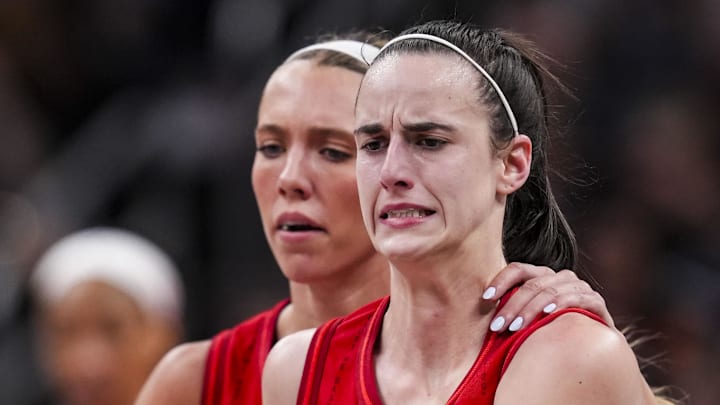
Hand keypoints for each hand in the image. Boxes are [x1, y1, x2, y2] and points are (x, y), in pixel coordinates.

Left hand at [482, 262, 613, 331]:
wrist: (591, 347)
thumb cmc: (550, 332)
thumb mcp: (528, 319)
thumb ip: (511, 311)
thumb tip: (476, 312)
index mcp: (542, 276)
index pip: (518, 269)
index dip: (500, 281)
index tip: (484, 299)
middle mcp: (561, 277)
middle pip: (531, 284)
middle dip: (511, 306)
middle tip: (496, 326)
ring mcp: (579, 287)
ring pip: (550, 291)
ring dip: (530, 310)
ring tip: (515, 328)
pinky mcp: (595, 301)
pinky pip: (576, 299)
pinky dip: (560, 305)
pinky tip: (547, 316)